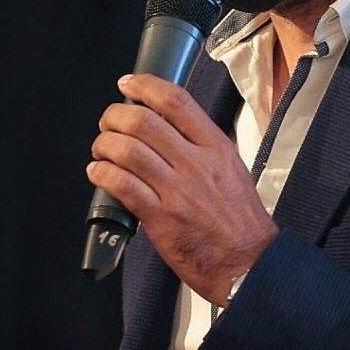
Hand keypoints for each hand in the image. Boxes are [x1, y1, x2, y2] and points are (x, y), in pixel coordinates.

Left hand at [87, 72, 278, 304]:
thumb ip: (200, 146)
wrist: (250, 264)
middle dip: (114, 116)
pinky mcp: (161, 218)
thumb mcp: (231, 170)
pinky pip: (121, 186)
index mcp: (215, 148)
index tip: (128, 85)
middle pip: (143, 121)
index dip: (144, 86)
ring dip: (104, 145)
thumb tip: (165, 126)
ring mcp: (178, 191)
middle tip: (108, 123)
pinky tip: (98, 174)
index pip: (176, 101)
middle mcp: (196, 164)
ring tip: (101, 151)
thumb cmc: (240, 223)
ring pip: (127, 150)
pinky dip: (101, 174)